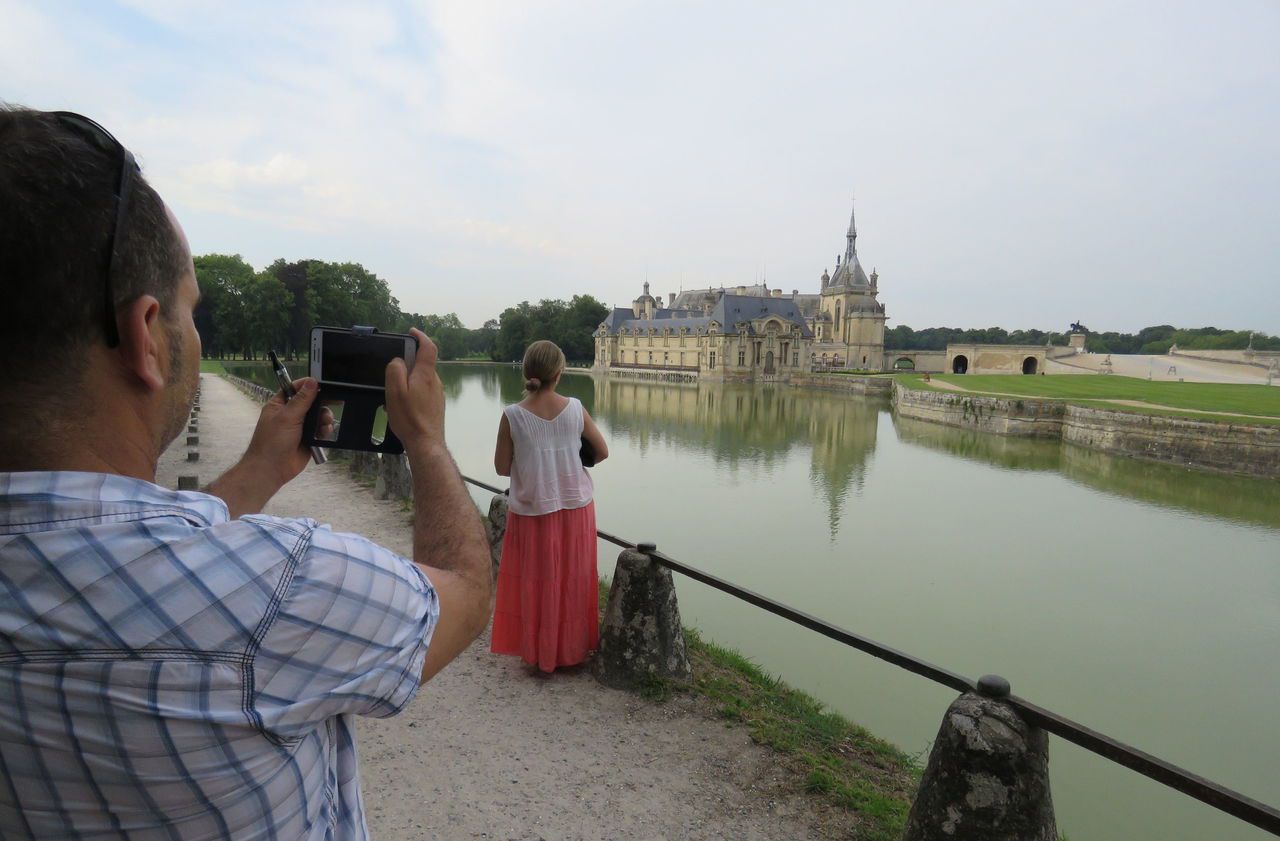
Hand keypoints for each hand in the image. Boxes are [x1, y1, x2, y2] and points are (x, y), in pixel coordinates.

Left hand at [243, 376, 323, 486]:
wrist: (272, 469)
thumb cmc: (272, 442)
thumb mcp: (287, 417)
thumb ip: (301, 399)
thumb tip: (312, 381)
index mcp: (280, 405)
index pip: (294, 388)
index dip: (307, 385)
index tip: (320, 385)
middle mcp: (290, 414)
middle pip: (311, 402)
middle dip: (320, 404)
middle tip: (327, 407)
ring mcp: (300, 427)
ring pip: (318, 416)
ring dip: (324, 418)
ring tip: (324, 423)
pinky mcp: (308, 439)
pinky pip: (321, 430)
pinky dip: (325, 430)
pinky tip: (324, 432)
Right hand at [385, 328, 443, 452]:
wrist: (426, 442)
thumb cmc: (409, 418)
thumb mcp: (395, 391)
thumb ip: (396, 370)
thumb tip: (399, 361)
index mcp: (425, 374)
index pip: (428, 347)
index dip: (420, 336)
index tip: (411, 332)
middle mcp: (435, 381)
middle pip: (423, 363)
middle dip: (409, 362)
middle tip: (393, 371)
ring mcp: (438, 393)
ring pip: (422, 378)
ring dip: (409, 380)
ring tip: (395, 394)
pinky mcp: (436, 404)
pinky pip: (424, 391)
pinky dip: (413, 391)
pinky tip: (403, 406)